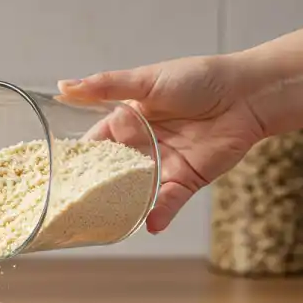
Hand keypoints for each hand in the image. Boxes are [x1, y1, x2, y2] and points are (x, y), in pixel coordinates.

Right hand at [58, 55, 266, 232]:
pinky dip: (160, 214)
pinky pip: (168, 202)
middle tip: (72, 208)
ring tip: (105, 224)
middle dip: (93, 192)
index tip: (55, 176)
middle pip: (110, 176)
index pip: (93, 147)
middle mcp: (140, 149)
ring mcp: (161, 168)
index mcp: (126, 125)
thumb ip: (105, 87)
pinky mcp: (185, 181)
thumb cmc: (199, 78)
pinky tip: (150, 224)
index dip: (75, 161)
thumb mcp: (145, 80)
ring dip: (122, 208)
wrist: (247, 94)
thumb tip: (63, 87)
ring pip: (135, 194)